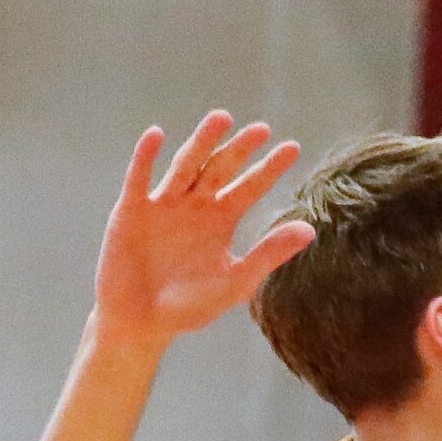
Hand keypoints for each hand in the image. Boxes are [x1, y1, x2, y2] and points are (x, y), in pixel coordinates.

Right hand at [93, 112, 312, 349]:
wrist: (141, 322)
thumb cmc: (191, 306)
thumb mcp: (236, 280)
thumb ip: (269, 254)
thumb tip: (310, 229)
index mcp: (222, 220)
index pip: (250, 186)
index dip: (269, 168)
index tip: (293, 147)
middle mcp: (195, 206)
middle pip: (220, 169)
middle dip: (240, 149)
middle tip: (262, 129)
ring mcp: (163, 205)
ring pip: (185, 166)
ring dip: (202, 142)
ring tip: (222, 118)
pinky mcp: (131, 211)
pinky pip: (138, 179)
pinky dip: (145, 157)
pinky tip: (156, 134)